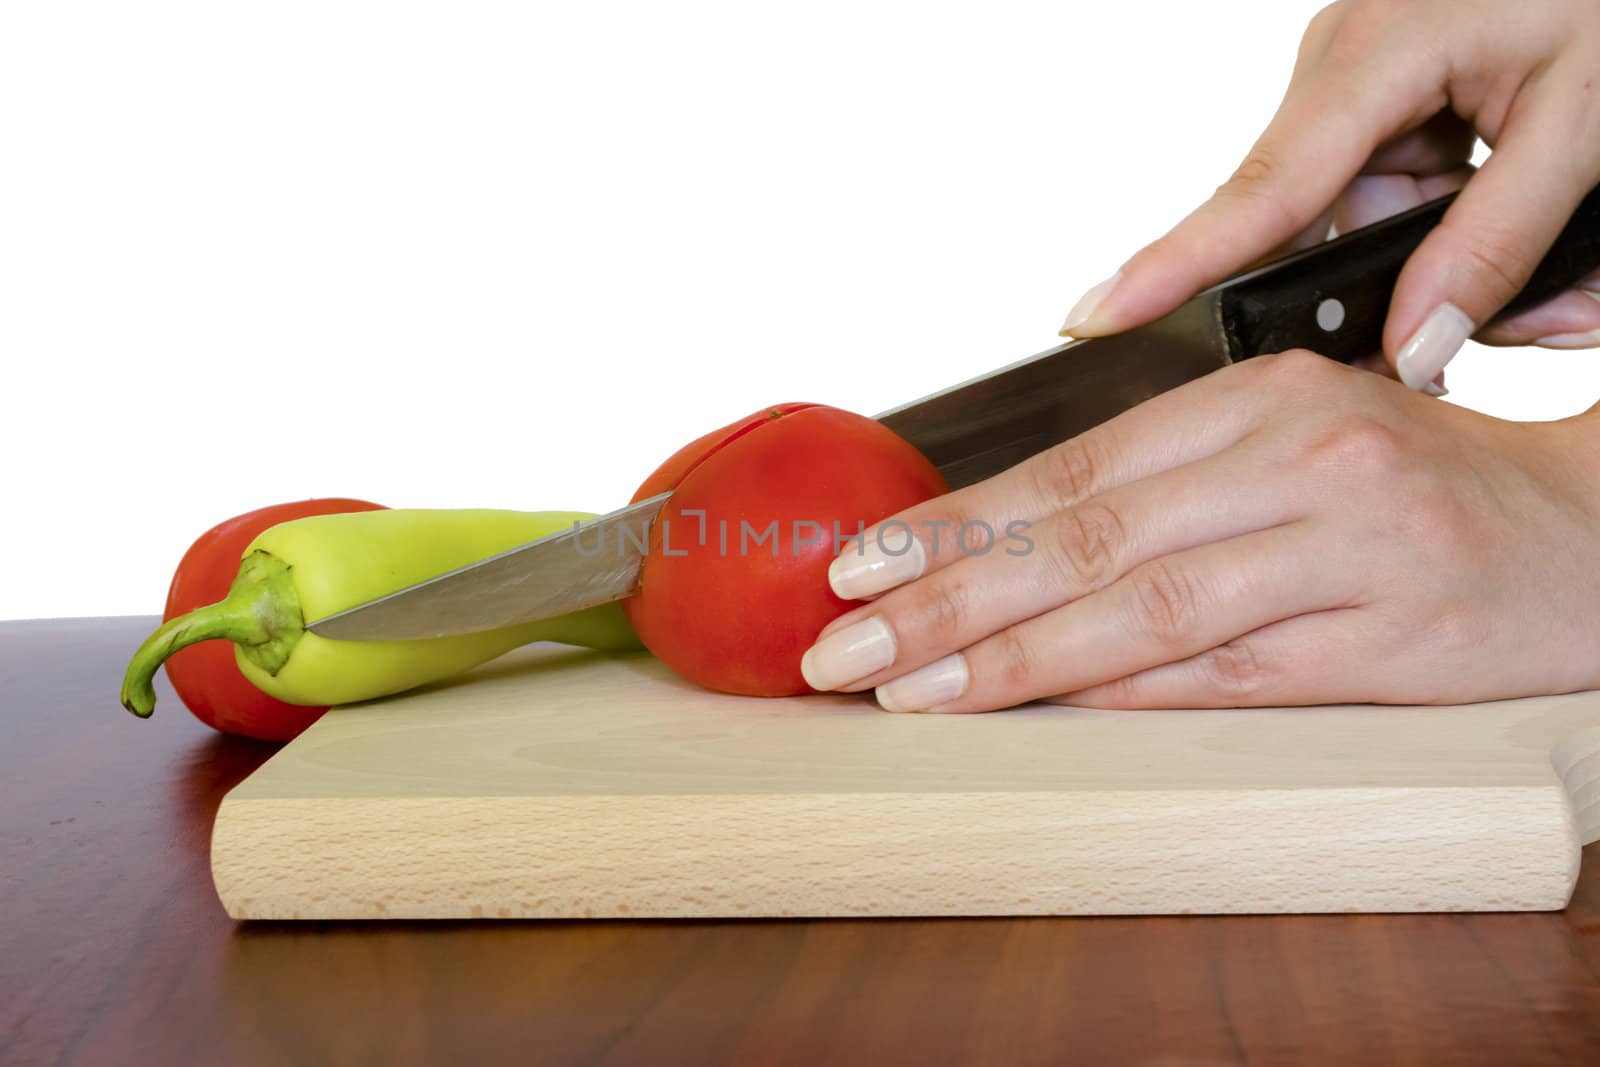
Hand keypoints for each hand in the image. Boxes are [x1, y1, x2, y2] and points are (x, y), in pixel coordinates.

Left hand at [799, 352, 1599, 710]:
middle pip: (1085, 537)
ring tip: (912, 691)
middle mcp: (1297, 459)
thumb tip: (1000, 546)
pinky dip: (1125, 698)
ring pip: (1145, 609)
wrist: (1585, 528)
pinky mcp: (1388, 640)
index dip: (953, 523)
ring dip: (1013, 658)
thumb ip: (1159, 485)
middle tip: (844, 645)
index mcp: (1256, 398)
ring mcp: (1346, 549)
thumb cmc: (1411, 487)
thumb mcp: (1284, 444)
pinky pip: (1230, 675)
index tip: (858, 566)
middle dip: (946, 597)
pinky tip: (1041, 714)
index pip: (1069, 468)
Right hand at [1059, 0, 1599, 389]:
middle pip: (1325, 229)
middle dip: (1415, 288)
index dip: (1176, 265)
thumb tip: (1413, 351)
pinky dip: (1459, 227)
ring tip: (1568, 262)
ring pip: (1370, 224)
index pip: (1260, 189)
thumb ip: (1496, 245)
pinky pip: (1398, 197)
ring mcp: (1362, 84)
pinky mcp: (1388, 98)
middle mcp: (1345, 68)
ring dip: (1455, 262)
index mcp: (1375, 52)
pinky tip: (1539, 217)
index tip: (1095, 317)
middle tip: (1531, 315)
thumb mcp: (1583, 120)